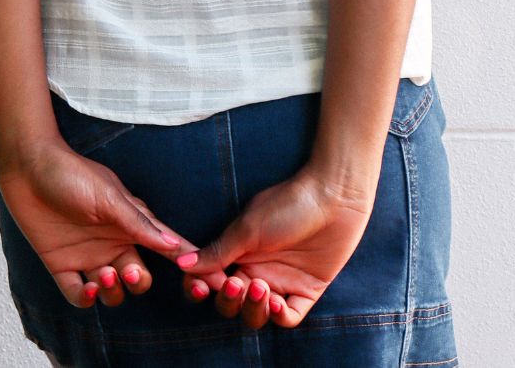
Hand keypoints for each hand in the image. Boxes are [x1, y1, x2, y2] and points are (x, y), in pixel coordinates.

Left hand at [0, 136, 196, 308]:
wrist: (29, 167)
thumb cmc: (72, 173)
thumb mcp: (109, 197)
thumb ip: (139, 223)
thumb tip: (173, 243)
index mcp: (131, 223)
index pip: (164, 247)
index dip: (184, 262)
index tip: (209, 277)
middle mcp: (113, 242)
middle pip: (138, 277)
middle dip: (138, 281)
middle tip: (129, 270)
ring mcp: (88, 254)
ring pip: (112, 291)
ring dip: (113, 291)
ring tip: (103, 274)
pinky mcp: (61, 264)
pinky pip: (78, 294)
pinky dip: (85, 299)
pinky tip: (87, 288)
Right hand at [178, 166, 373, 328]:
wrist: (333, 196)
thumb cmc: (288, 203)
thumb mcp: (247, 228)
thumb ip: (217, 251)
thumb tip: (180, 263)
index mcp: (238, 253)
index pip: (211, 280)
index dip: (201, 287)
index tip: (200, 285)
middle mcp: (257, 270)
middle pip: (231, 303)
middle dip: (227, 300)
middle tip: (233, 284)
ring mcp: (282, 282)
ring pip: (256, 315)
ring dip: (251, 309)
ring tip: (258, 286)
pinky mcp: (306, 290)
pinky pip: (288, 317)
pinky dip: (278, 316)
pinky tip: (275, 301)